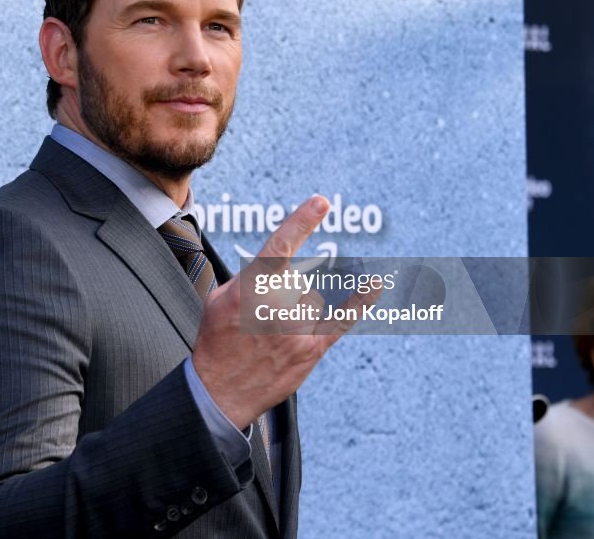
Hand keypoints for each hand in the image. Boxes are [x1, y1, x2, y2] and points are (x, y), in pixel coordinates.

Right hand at [191, 195, 379, 427]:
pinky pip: (341, 319)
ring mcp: (296, 327)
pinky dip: (360, 301)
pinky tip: (376, 283)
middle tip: (262, 320)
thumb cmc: (216, 342)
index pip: (281, 244)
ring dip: (297, 312)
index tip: (322, 202)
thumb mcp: (219, 299)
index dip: (302, 220)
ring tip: (274, 336)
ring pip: (313, 300)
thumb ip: (248, 277)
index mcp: (251, 287)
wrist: (219, 390)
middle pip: (299, 279)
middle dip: (283, 294)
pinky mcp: (311, 349)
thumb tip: (273, 266)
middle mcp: (277, 304)